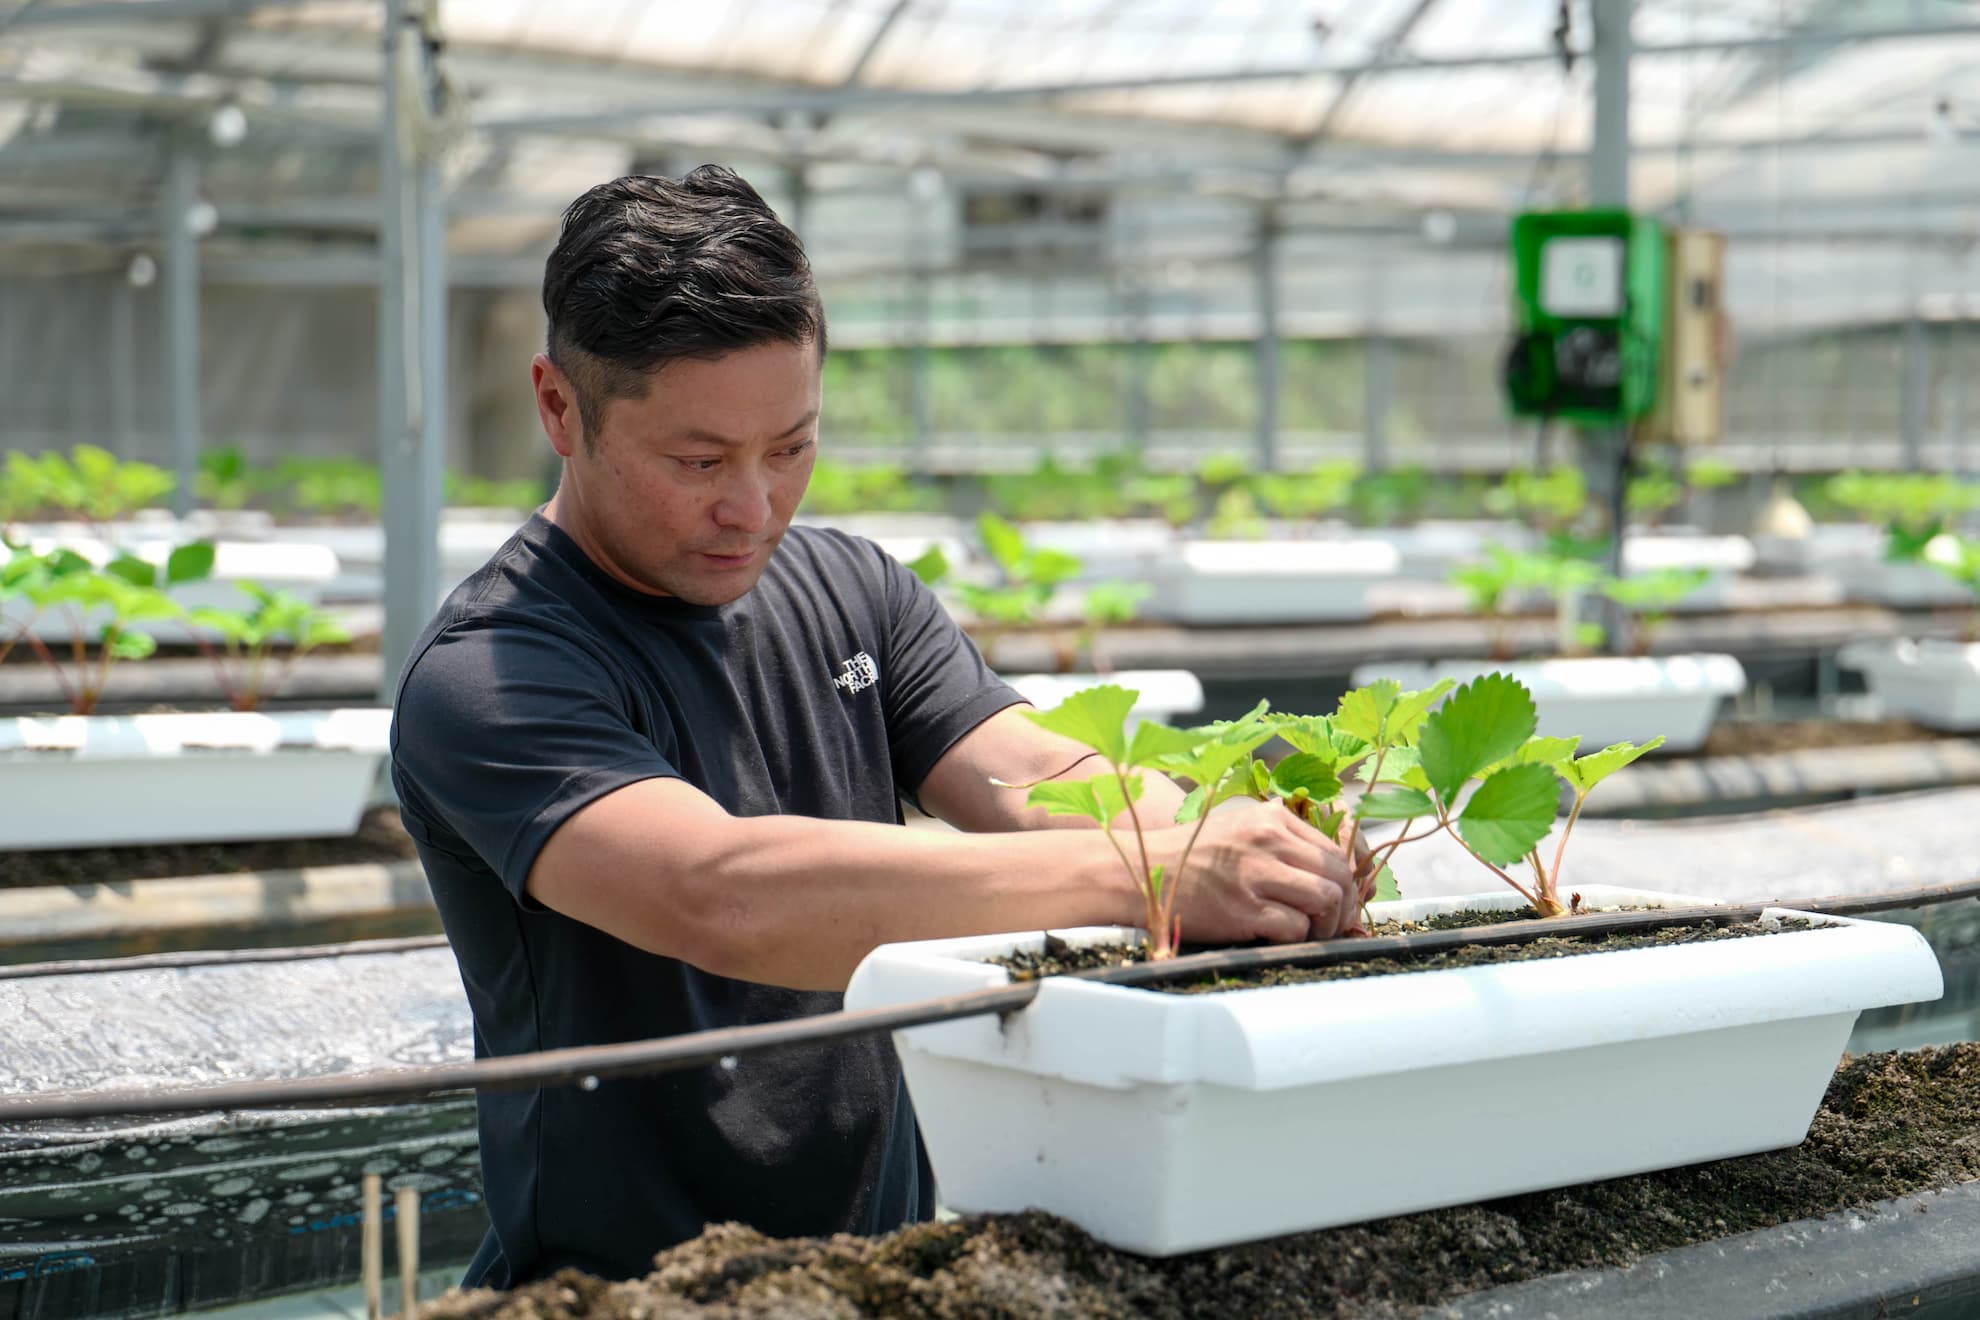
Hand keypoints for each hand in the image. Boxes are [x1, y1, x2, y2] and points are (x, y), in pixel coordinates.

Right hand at [1150, 802, 1362, 945]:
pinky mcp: (1244, 909)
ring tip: (1311, 933)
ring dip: (1326, 924)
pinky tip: (1280, 937)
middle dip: (1344, 906)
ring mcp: (1257, 874)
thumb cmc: (1189, 855)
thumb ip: (1279, 840)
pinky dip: (1297, 938)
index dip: (1344, 882)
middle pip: (1337, 875)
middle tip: (1334, 923)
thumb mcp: (1239, 828)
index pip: (1333, 850)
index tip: (1339, 901)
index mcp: (1272, 818)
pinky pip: (1296, 927)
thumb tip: (1326, 871)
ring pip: (1325, 900)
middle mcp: (1269, 840)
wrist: (1142, 870)